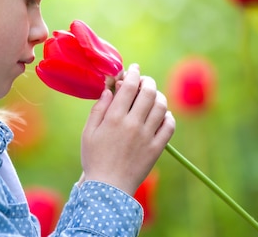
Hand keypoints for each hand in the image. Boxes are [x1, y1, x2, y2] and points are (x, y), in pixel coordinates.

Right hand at [80, 64, 175, 194]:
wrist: (108, 188)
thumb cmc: (94, 159)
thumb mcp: (88, 132)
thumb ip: (99, 109)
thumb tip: (109, 90)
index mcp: (114, 118)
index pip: (129, 86)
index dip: (132, 73)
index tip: (133, 69)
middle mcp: (133, 124)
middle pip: (148, 92)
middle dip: (147, 81)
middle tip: (144, 81)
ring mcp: (147, 136)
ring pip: (161, 106)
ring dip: (158, 96)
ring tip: (153, 96)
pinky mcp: (156, 149)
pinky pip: (169, 126)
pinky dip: (168, 116)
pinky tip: (161, 115)